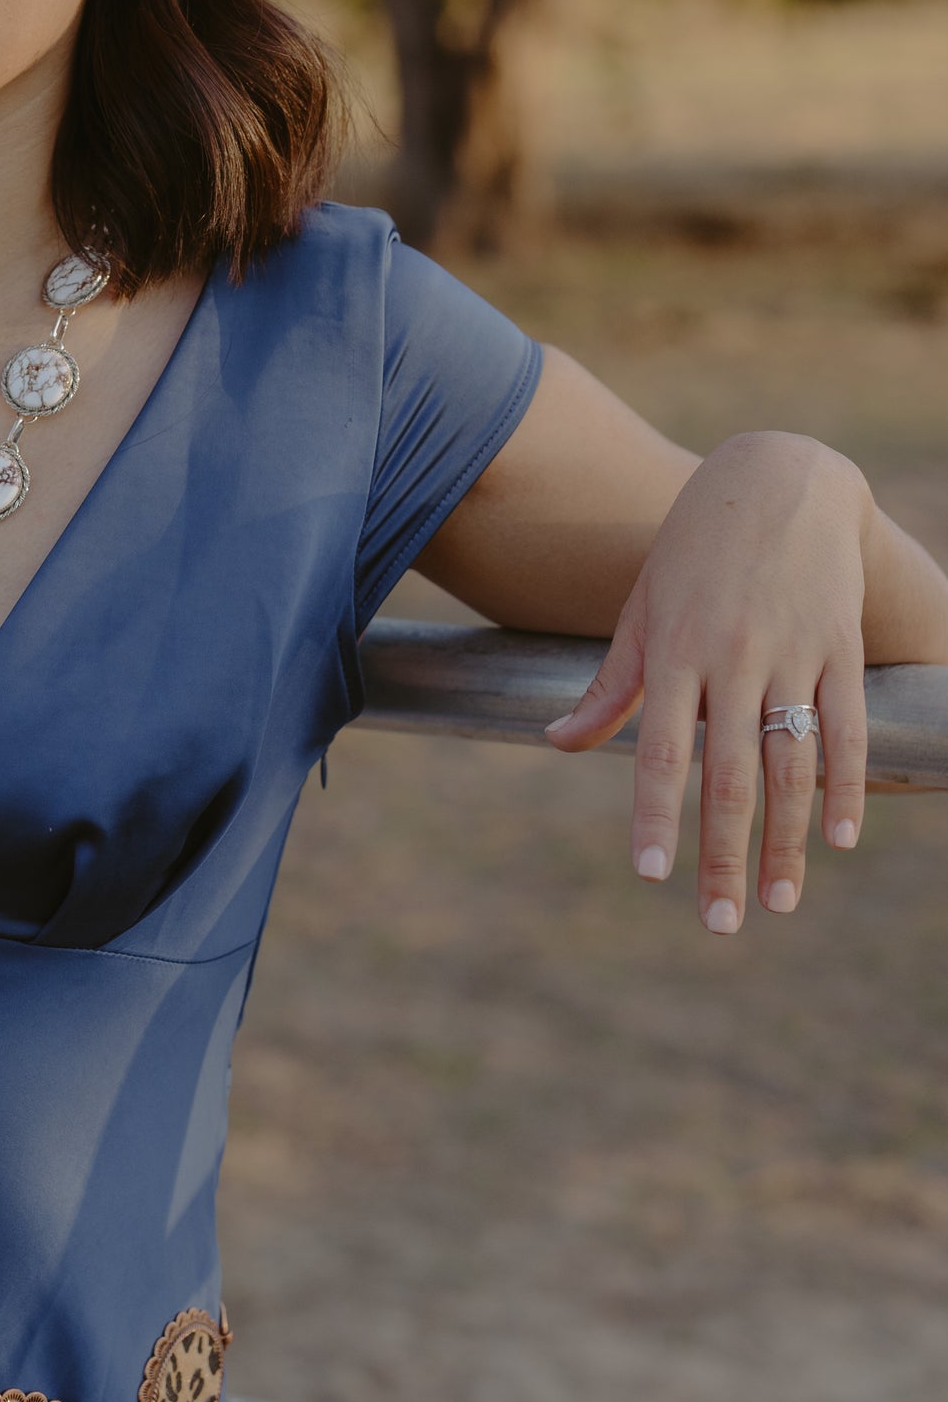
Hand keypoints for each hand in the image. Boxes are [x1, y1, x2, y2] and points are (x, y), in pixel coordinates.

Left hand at [542, 433, 870, 932]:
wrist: (778, 479)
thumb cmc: (694, 550)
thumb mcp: (643, 607)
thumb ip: (611, 684)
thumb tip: (556, 742)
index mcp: (674, 650)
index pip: (659, 748)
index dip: (655, 812)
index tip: (651, 874)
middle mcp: (732, 657)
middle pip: (730, 774)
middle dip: (724, 854)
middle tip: (720, 923)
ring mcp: (792, 653)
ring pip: (792, 764)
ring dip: (787, 840)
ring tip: (778, 902)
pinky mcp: (839, 648)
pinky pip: (845, 728)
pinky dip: (845, 786)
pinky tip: (837, 838)